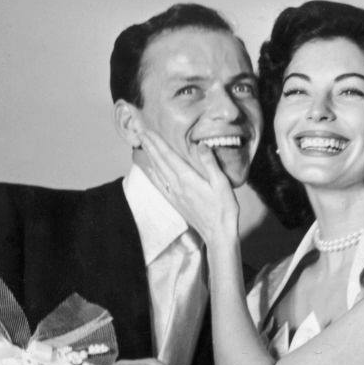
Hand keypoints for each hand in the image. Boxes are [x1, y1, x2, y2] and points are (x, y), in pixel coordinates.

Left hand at [138, 129, 238, 244]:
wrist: (218, 234)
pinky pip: (161, 184)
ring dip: (150, 156)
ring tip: (142, 144)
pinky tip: (149, 169)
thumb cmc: (224, 209)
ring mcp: (175, 194)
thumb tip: (201, 144)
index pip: (168, 155)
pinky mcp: (176, 202)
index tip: (147, 130)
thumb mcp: (222, 184)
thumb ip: (209, 163)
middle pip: (160, 161)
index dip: (157, 142)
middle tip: (139, 131)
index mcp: (187, 178)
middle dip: (150, 145)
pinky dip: (153, 174)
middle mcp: (177, 185)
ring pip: (158, 171)